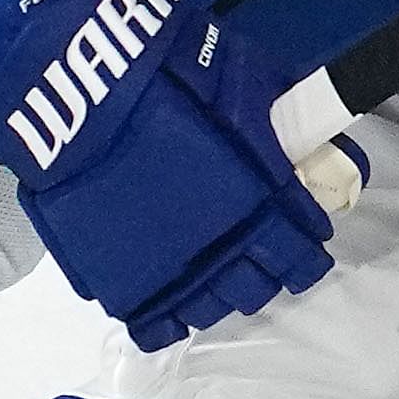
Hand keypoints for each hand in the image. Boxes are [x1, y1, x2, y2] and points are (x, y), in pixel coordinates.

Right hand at [0, 0, 343, 347]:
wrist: (86, 88)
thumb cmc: (172, 74)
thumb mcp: (248, 85)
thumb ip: (282, 123)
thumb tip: (312, 139)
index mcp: (263, 206)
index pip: (300, 256)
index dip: (305, 256)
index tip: (302, 248)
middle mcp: (224, 245)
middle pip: (256, 286)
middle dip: (261, 275)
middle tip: (252, 258)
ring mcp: (171, 268)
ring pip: (211, 308)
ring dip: (217, 295)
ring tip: (210, 277)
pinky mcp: (121, 277)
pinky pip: (154, 323)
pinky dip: (165, 322)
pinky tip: (170, 314)